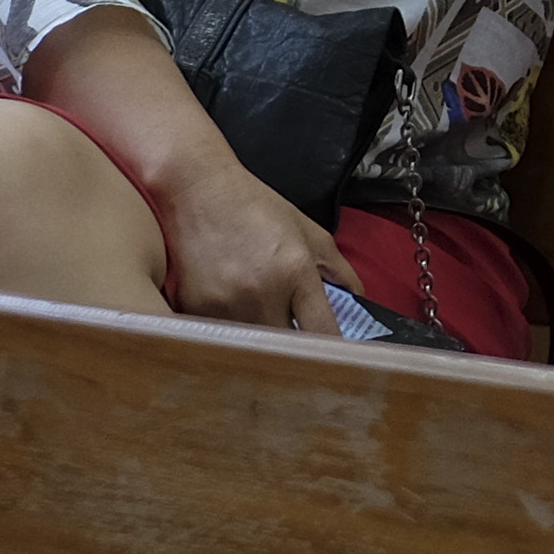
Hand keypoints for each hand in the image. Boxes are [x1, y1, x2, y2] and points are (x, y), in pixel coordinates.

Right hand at [149, 162, 362, 334]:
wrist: (198, 189)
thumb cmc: (255, 207)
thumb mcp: (310, 232)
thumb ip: (340, 272)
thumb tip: (359, 306)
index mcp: (296, 271)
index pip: (323, 333)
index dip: (332, 355)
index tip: (335, 364)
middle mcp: (262, 291)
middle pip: (287, 350)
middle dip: (295, 353)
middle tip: (297, 350)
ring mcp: (225, 302)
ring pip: (253, 349)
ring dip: (261, 347)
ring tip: (260, 324)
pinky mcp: (194, 307)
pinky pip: (220, 339)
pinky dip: (229, 336)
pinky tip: (231, 313)